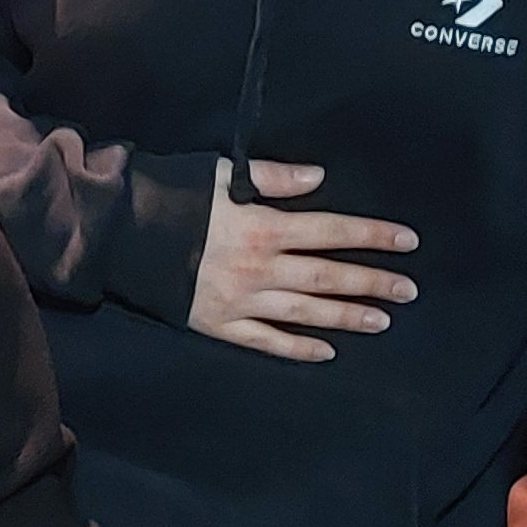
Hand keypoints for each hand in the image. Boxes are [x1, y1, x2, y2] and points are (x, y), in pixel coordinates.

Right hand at [190, 161, 416, 361]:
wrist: (118, 234)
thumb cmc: (170, 196)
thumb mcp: (222, 174)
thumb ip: (274, 177)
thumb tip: (320, 180)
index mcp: (263, 227)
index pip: (332, 231)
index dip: (372, 236)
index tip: (407, 242)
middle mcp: (260, 269)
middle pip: (328, 277)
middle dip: (372, 282)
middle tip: (408, 291)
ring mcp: (241, 302)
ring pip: (305, 313)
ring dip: (346, 317)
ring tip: (381, 321)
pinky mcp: (219, 325)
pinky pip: (266, 342)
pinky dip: (297, 349)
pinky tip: (326, 352)